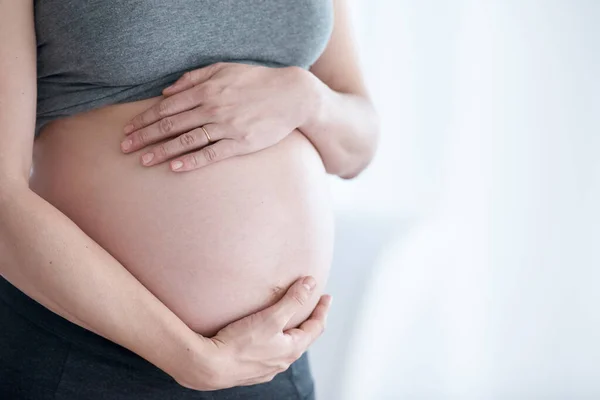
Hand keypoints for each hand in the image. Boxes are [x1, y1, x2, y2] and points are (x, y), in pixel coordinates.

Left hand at [120, 62, 318, 171]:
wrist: (292, 96)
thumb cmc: (257, 81)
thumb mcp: (224, 69)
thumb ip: (194, 78)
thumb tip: (167, 90)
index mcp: (206, 90)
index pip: (167, 107)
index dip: (145, 119)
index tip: (129, 129)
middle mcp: (212, 108)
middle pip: (171, 125)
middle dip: (145, 136)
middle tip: (125, 148)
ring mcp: (226, 127)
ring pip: (187, 140)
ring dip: (162, 151)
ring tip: (143, 161)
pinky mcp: (241, 143)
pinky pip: (212, 154)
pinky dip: (192, 161)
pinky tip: (175, 167)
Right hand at [175, 276, 331, 390]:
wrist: (209, 367)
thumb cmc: (240, 343)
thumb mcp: (271, 317)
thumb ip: (293, 300)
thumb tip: (311, 283)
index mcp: (291, 349)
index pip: (315, 327)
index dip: (322, 310)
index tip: (326, 297)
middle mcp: (281, 362)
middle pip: (302, 338)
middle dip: (309, 321)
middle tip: (312, 307)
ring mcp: (266, 369)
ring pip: (285, 347)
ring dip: (291, 332)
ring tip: (289, 321)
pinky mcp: (249, 370)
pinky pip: (269, 353)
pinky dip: (274, 341)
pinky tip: (265, 337)